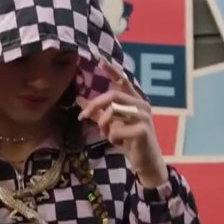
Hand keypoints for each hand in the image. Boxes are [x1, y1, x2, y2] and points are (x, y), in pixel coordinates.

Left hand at [77, 59, 166, 187]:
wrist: (146, 162)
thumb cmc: (129, 142)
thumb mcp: (110, 125)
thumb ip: (97, 112)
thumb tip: (78, 99)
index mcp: (134, 101)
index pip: (123, 81)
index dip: (113, 70)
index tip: (100, 60)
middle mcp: (141, 105)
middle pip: (113, 96)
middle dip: (95, 106)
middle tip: (82, 117)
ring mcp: (144, 116)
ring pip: (113, 112)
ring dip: (104, 125)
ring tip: (107, 135)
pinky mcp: (143, 130)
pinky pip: (117, 130)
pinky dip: (112, 137)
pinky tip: (119, 144)